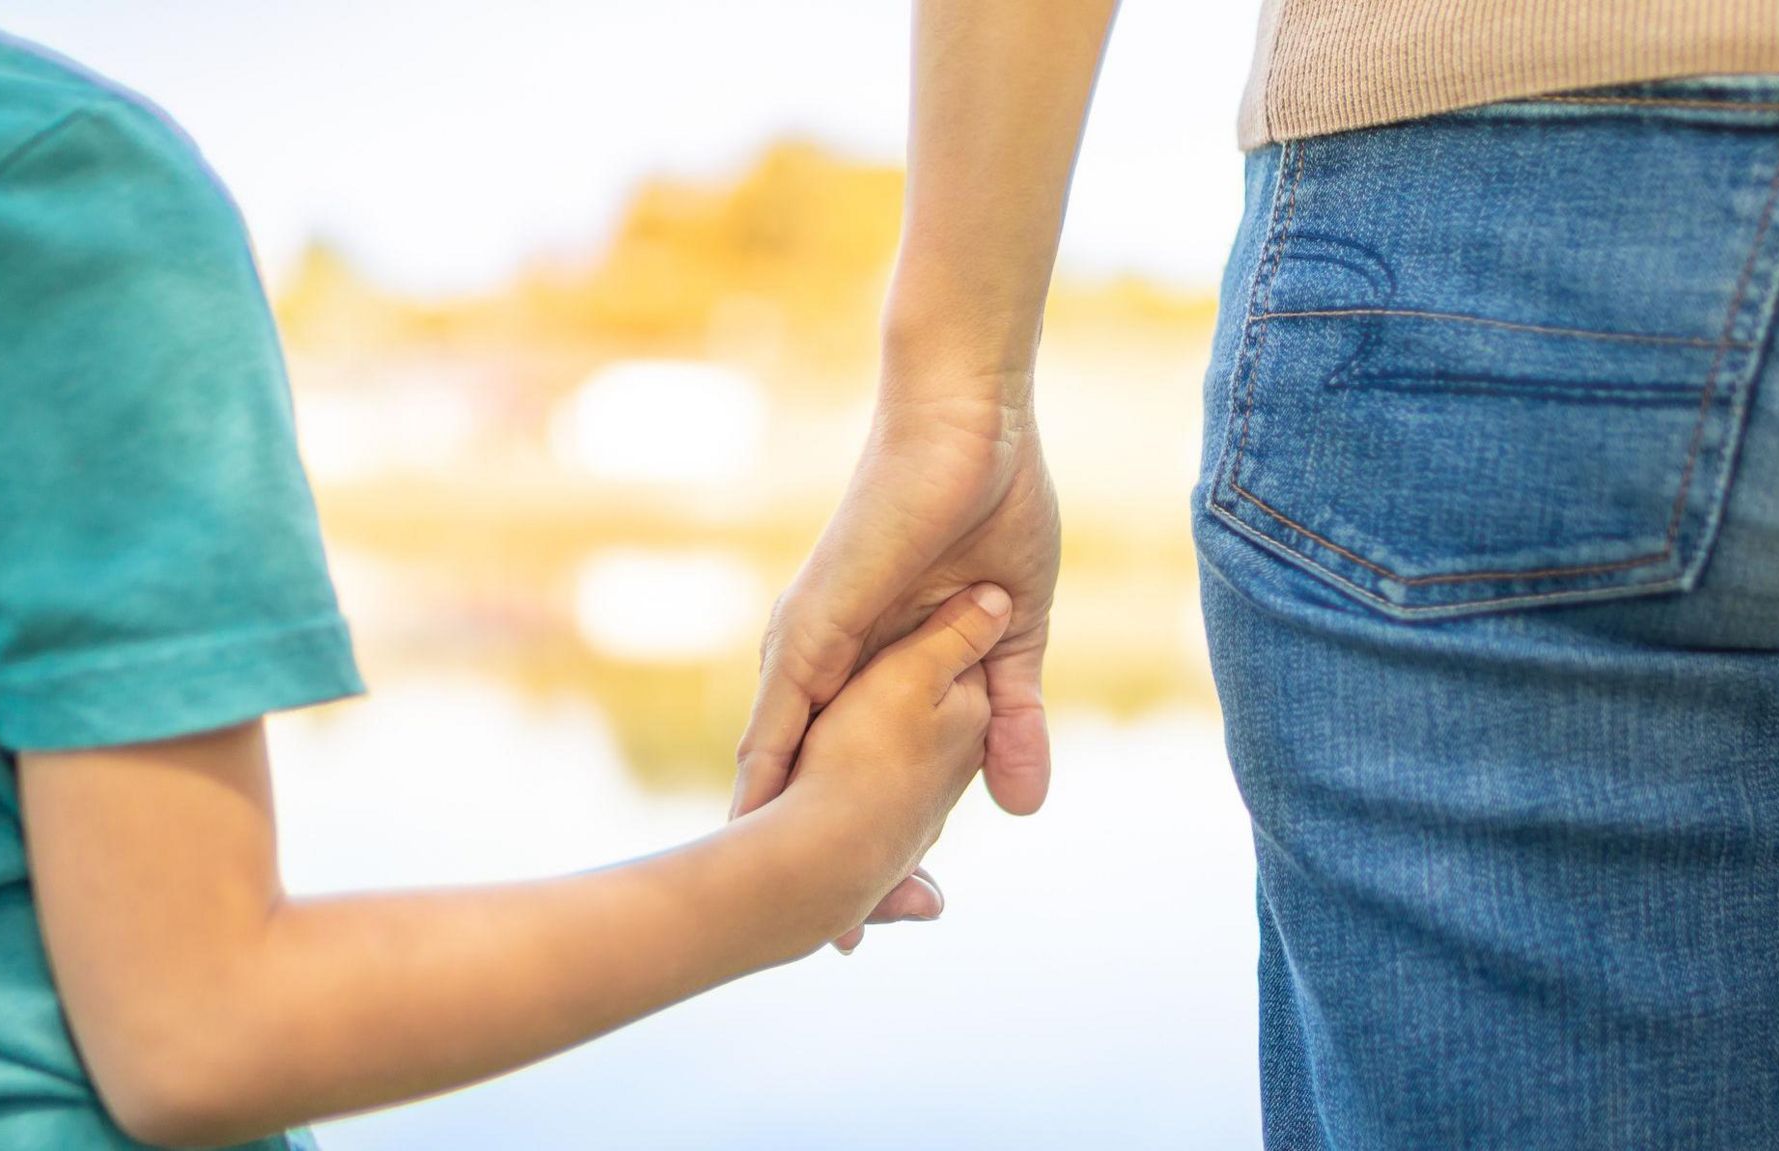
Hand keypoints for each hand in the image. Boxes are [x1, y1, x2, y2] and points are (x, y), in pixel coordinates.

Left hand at [734, 388, 1061, 947]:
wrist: (976, 424)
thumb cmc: (991, 508)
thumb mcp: (1012, 640)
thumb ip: (1010, 716)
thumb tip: (1024, 806)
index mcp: (876, 664)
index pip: (860, 765)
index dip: (870, 832)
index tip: (881, 906)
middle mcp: (831, 662)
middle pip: (811, 779)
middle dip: (819, 855)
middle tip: (840, 941)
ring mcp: (815, 643)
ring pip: (784, 761)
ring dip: (782, 835)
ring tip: (787, 914)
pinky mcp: (816, 623)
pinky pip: (781, 712)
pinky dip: (769, 776)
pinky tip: (754, 831)